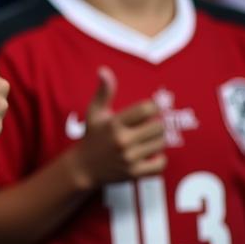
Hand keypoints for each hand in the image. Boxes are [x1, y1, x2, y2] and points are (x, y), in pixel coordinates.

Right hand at [68, 66, 166, 188]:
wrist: (83, 168)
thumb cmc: (92, 136)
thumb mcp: (95, 113)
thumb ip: (103, 92)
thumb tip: (103, 70)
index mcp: (114, 124)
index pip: (147, 109)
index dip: (153, 107)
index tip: (149, 110)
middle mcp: (122, 140)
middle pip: (159, 126)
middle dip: (155, 125)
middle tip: (147, 127)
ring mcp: (128, 158)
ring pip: (161, 144)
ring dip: (157, 141)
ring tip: (146, 141)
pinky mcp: (133, 173)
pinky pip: (160, 164)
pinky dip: (159, 160)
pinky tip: (149, 156)